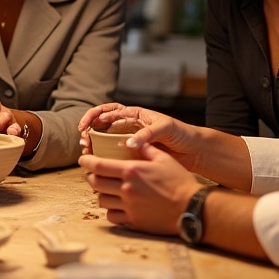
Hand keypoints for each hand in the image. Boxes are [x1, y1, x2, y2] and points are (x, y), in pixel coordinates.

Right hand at [78, 102, 199, 168]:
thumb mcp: (166, 128)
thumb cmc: (182, 134)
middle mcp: (128, 126)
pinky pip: (114, 156)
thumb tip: (128, 142)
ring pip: (104, 141)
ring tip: (88, 152)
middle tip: (84, 141)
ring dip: (93, 146)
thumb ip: (147, 133)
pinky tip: (98, 166)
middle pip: (101, 126)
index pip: (109, 111)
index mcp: (134, 115)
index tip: (87, 126)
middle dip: (89, 131)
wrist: (194, 151)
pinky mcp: (132, 156)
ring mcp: (129, 142)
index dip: (94, 117)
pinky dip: (104, 160)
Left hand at [78, 143, 196, 235]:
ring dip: (100, 193)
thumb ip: (145, 148)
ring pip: (101, 200)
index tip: (83, 160)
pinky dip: (110, 210)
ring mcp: (128, 207)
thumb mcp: (163, 158)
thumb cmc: (179, 181)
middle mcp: (126, 189)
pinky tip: (116, 205)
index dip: (86, 161)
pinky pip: (112, 216)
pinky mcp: (133, 221)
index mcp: (131, 171)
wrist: (190, 208)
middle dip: (90, 177)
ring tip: (105, 189)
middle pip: (95, 183)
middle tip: (92, 174)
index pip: (98, 165)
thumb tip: (132, 141)